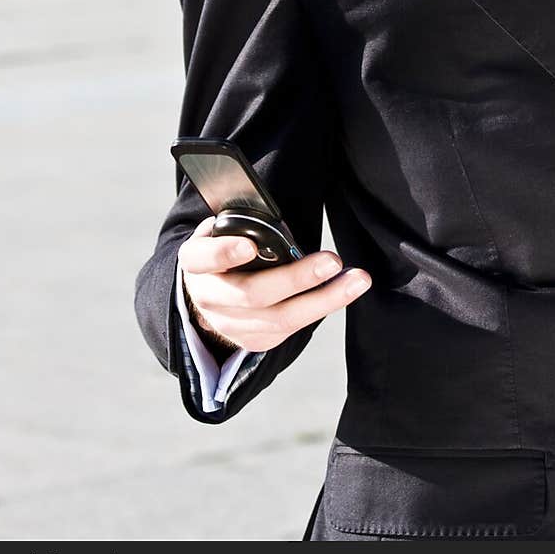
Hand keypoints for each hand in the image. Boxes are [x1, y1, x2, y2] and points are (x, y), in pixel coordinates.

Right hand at [177, 216, 371, 354]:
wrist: (209, 292)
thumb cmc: (226, 249)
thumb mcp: (224, 230)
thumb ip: (242, 223)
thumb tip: (274, 213)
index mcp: (197, 261)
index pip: (203, 257)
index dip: (224, 252)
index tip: (250, 246)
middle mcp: (209, 297)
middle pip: (252, 294)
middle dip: (296, 278)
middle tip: (333, 261)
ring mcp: (230, 324)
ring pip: (278, 319)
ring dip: (324, 299)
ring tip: (357, 280)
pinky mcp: (252, 340)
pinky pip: (291, 329)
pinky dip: (320, 308)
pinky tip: (344, 291)